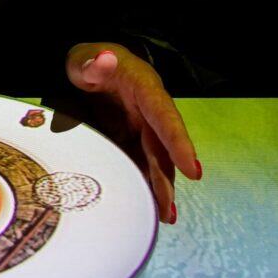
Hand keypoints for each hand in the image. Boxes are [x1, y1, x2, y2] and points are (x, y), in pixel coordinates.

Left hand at [66, 43, 201, 224]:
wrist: (90, 68)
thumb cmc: (89, 63)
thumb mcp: (84, 59)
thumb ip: (90, 63)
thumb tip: (103, 60)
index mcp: (144, 90)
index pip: (164, 117)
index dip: (179, 143)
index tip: (194, 170)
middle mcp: (149, 113)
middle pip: (161, 149)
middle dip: (167, 180)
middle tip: (168, 211)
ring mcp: (141, 129)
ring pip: (154, 162)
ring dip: (159, 189)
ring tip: (164, 218)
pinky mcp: (131, 141)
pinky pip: (139, 164)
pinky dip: (144, 186)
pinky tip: (145, 209)